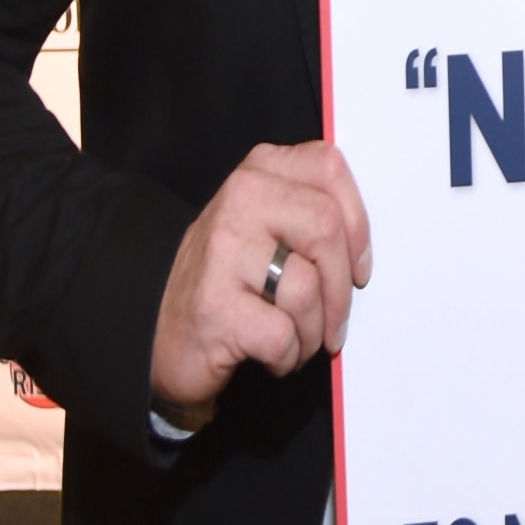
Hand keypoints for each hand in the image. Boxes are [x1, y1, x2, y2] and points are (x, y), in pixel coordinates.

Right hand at [150, 142, 372, 422]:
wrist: (157, 326)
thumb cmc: (229, 277)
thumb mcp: (266, 223)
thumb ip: (310, 210)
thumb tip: (366, 242)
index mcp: (259, 171)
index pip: (329, 168)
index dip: (358, 222)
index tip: (358, 266)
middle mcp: (240, 200)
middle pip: (328, 229)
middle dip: (343, 289)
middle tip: (336, 321)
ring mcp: (223, 252)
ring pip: (309, 288)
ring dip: (314, 330)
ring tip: (299, 339)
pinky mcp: (216, 307)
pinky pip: (284, 333)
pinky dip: (289, 355)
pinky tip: (273, 355)